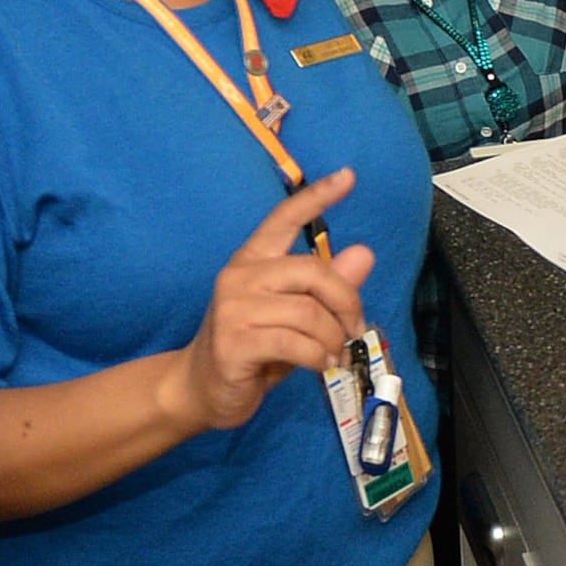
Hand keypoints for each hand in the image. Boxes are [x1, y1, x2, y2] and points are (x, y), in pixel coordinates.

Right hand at [160, 171, 377, 436]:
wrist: (201, 389)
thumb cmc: (253, 349)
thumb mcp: (296, 315)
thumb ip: (328, 287)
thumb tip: (365, 253)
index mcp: (254, 260)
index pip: (284, 218)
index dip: (317, 196)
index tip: (349, 176)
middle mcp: (240, 275)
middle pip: (313, 271)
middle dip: (346, 301)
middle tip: (355, 328)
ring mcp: (233, 308)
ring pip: (309, 312)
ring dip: (333, 338)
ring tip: (335, 354)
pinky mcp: (234, 342)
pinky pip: (296, 344)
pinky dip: (319, 357)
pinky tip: (321, 366)